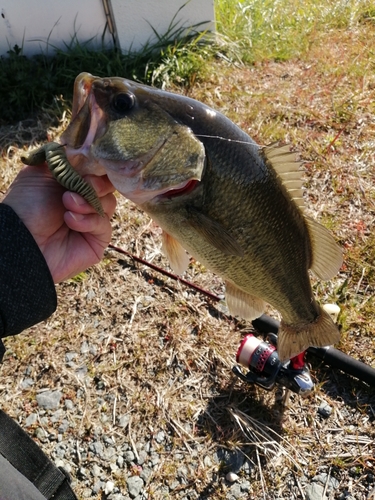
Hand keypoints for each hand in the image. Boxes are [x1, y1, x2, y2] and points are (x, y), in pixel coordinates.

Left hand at [3, 163, 116, 282]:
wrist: (20, 239)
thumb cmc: (26, 204)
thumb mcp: (41, 172)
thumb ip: (62, 157)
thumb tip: (85, 148)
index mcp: (73, 182)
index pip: (98, 170)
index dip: (99, 166)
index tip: (94, 163)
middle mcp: (85, 201)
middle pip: (109, 186)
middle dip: (97, 183)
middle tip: (83, 184)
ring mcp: (92, 222)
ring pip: (109, 204)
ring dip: (89, 202)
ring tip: (67, 204)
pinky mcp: (96, 241)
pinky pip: (105, 226)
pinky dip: (89, 221)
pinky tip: (70, 220)